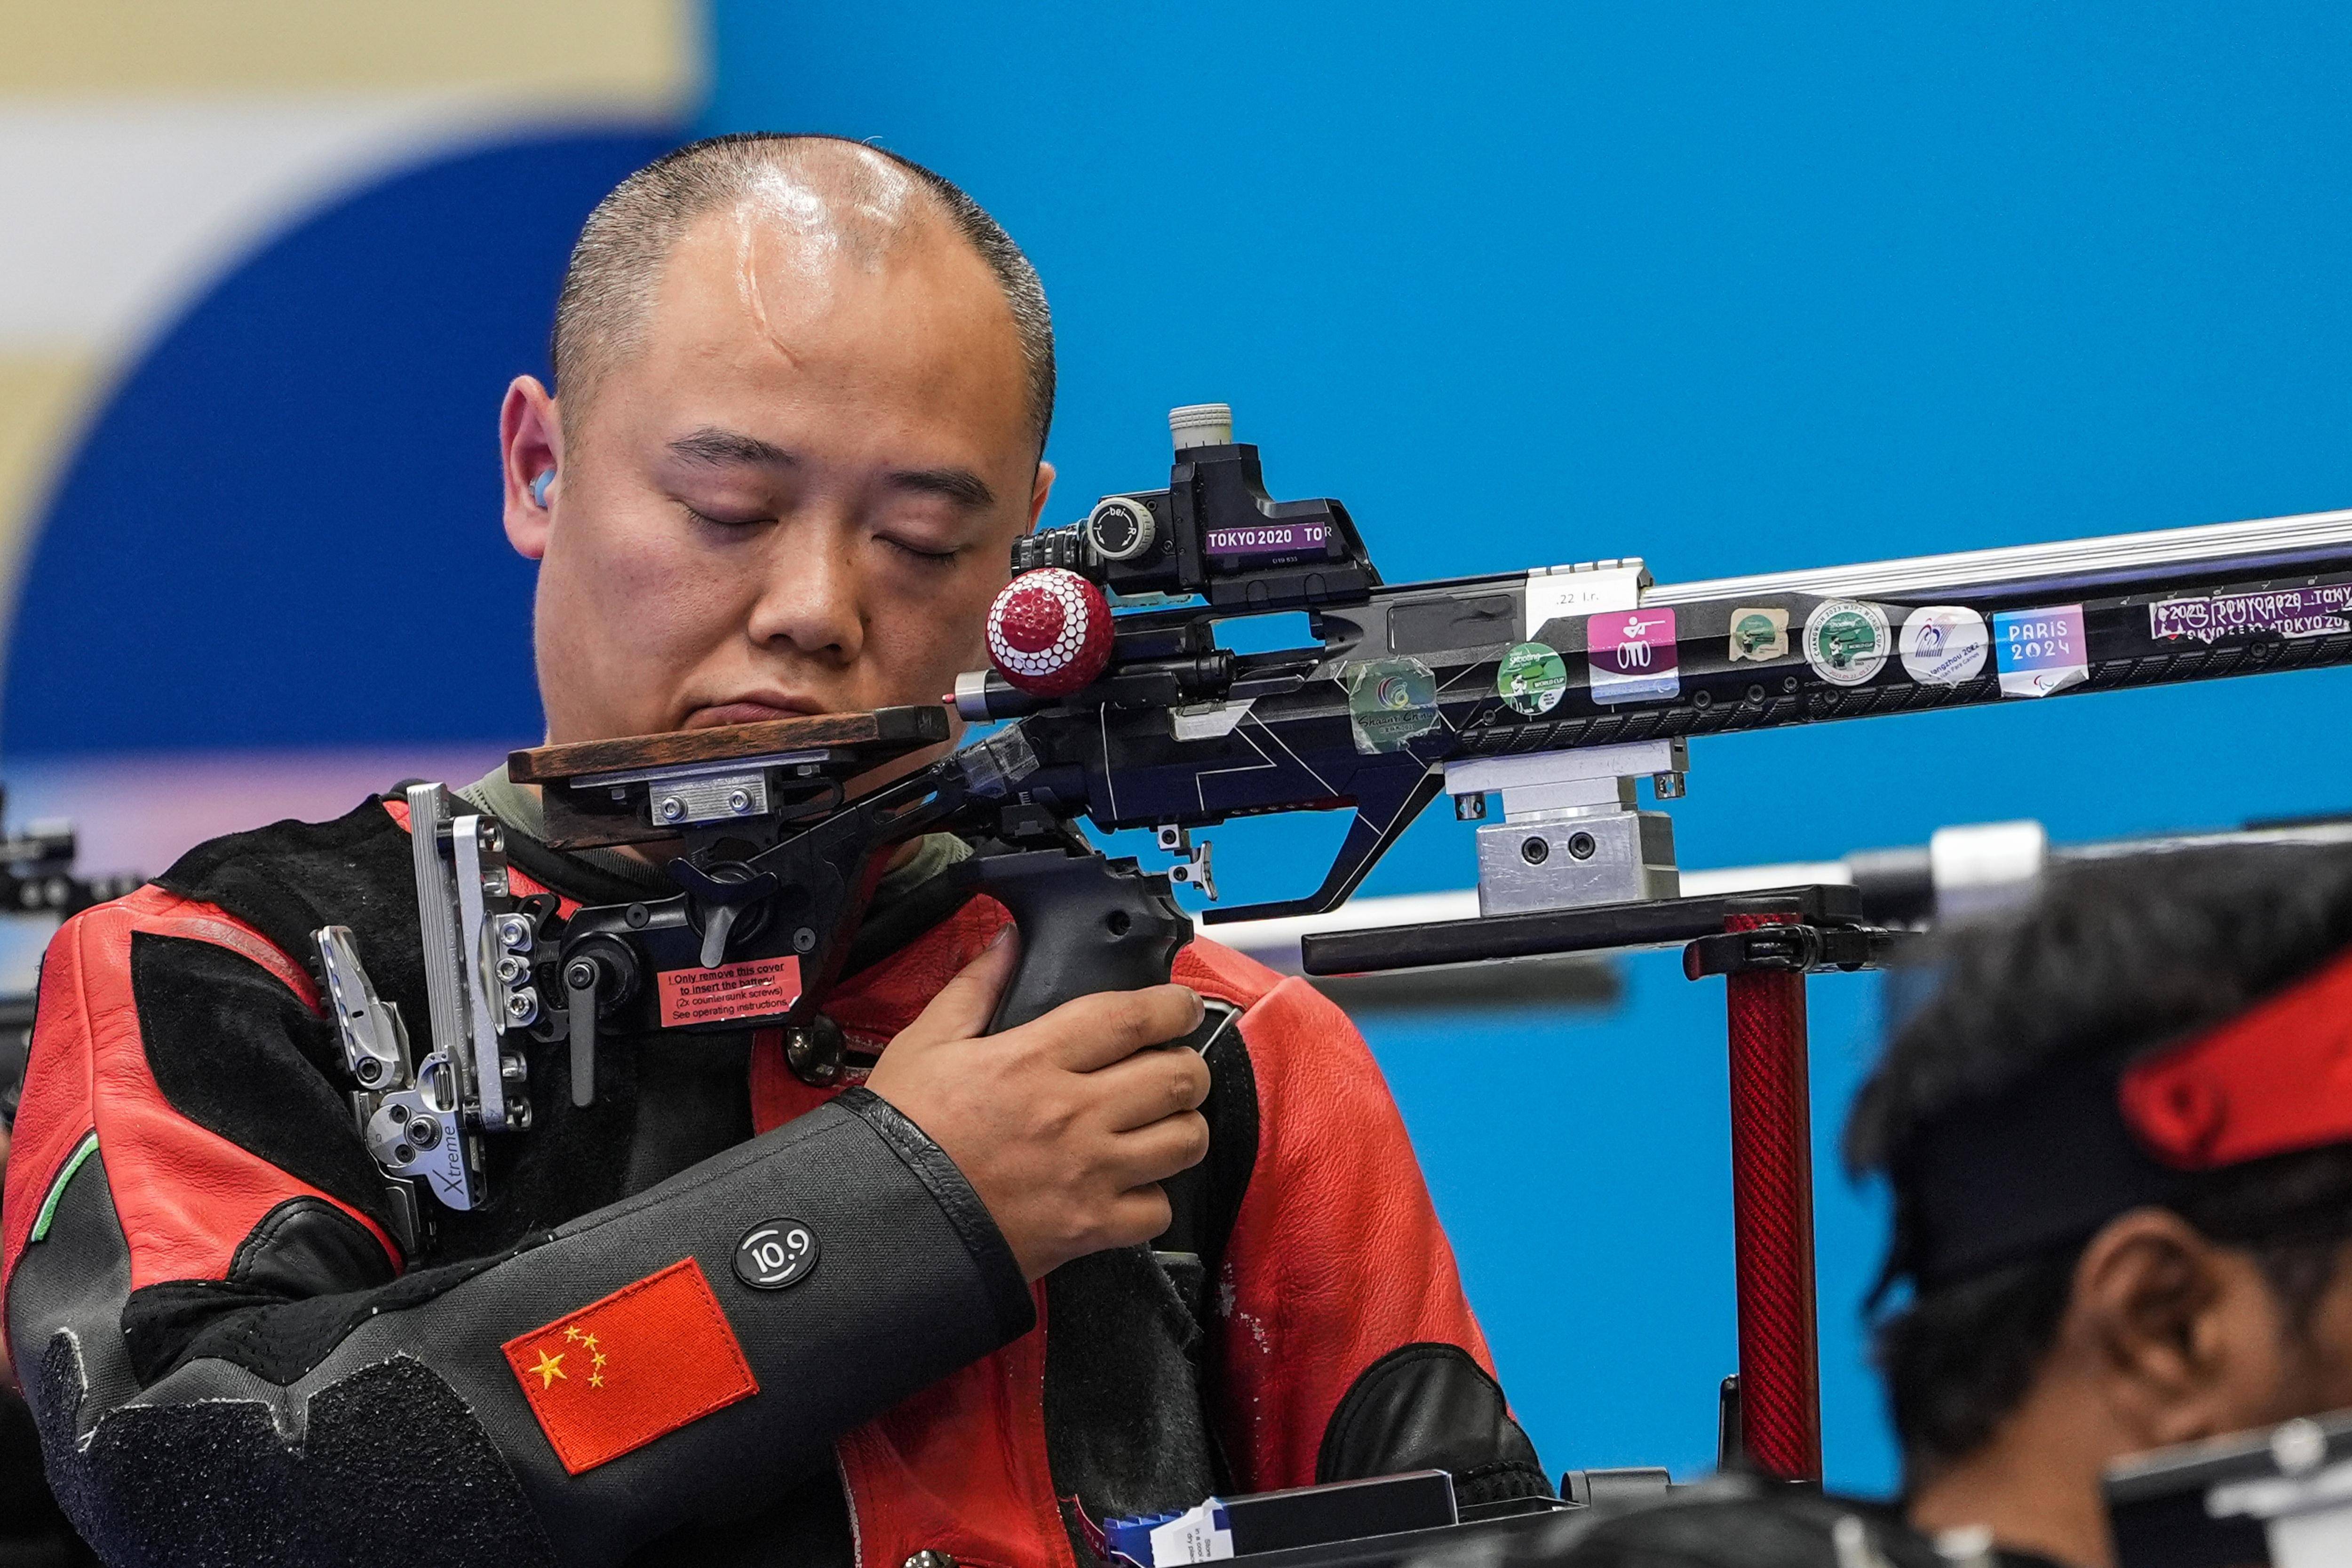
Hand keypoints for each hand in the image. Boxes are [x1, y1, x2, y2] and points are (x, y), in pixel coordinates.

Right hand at [865, 927, 1210, 1279]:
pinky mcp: (1089, 1227)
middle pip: (1177, 1076)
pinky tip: (1131, 1183)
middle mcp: (1073, 1112)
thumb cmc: (901, 1134)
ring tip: (1162, 1122)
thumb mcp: (927, 1043)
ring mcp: (1088, 1172)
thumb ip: (976, 987)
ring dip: (1183, 1126)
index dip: (1175, 1005)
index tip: (1181, 1006)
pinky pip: (1158, 1209)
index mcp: (1036, 1058)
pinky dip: (1154, 1197)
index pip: (1134, 1016)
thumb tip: (1009, 944)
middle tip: (1173, 1064)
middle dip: (1188, 1064)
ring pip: (1184, 1140)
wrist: (885, 1220)